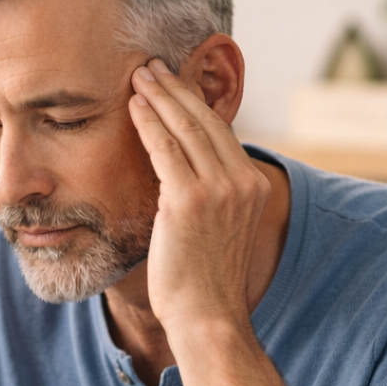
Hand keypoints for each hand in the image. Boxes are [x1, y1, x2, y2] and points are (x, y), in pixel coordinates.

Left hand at [128, 59, 269, 342]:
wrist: (208, 318)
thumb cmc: (204, 283)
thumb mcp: (221, 232)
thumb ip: (214, 199)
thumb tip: (190, 178)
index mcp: (253, 187)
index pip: (222, 133)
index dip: (195, 104)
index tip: (174, 85)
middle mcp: (242, 182)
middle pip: (206, 121)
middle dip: (176, 89)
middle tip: (152, 66)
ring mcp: (219, 190)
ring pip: (185, 128)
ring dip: (159, 97)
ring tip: (139, 76)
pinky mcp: (189, 200)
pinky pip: (164, 149)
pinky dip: (147, 122)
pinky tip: (133, 106)